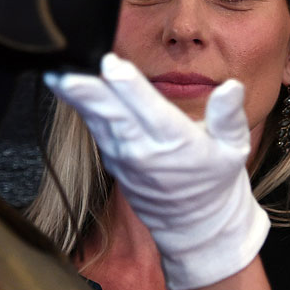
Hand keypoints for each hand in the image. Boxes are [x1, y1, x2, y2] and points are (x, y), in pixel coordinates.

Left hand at [44, 53, 269, 289]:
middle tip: (65, 73)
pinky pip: (95, 129)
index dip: (128, 86)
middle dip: (88, 93)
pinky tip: (64, 88)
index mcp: (178, 144)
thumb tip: (232, 87)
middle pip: (113, 115)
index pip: (150, 110)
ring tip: (55, 76)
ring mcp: (124, 157)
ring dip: (75, 99)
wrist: (195, 225)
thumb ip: (229, 116)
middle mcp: (145, 150)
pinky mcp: (112, 159)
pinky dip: (80, 108)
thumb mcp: (233, 148)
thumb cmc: (215, 179)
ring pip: (98, 121)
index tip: (111, 64)